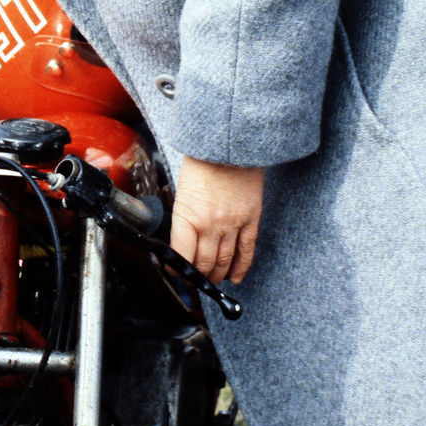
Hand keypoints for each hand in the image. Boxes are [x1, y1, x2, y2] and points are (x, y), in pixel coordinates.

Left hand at [170, 156, 264, 284]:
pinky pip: (247, 250)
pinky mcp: (251, 219)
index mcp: (187, 216)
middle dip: (197, 276)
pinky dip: (241, 267)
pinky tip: (235, 277)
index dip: (177, 270)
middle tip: (194, 282)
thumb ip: (182, 214)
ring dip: (216, 275)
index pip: (181, 254)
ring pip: (224, 260)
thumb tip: (180, 235)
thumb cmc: (202, 160)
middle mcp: (210, 225)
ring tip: (211, 282)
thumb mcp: (181, 190)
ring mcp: (233, 224)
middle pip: (203, 262)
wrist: (231, 143)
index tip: (175, 274)